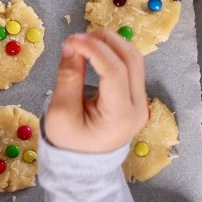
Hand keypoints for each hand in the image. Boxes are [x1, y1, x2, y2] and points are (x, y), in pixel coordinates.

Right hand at [44, 30, 147, 152]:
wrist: (82, 164)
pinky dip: (113, 54)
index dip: (94, 50)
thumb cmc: (68, 142)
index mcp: (120, 117)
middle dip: (106, 41)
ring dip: (111, 44)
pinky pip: (130, 68)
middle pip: (131, 61)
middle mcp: (138, 108)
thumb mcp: (61, 111)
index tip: (71, 39)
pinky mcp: (136, 97)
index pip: (115, 72)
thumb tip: (71, 45)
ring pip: (135, 61)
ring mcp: (141, 103)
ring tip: (85, 41)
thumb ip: (68, 77)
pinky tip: (94, 51)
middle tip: (78, 37)